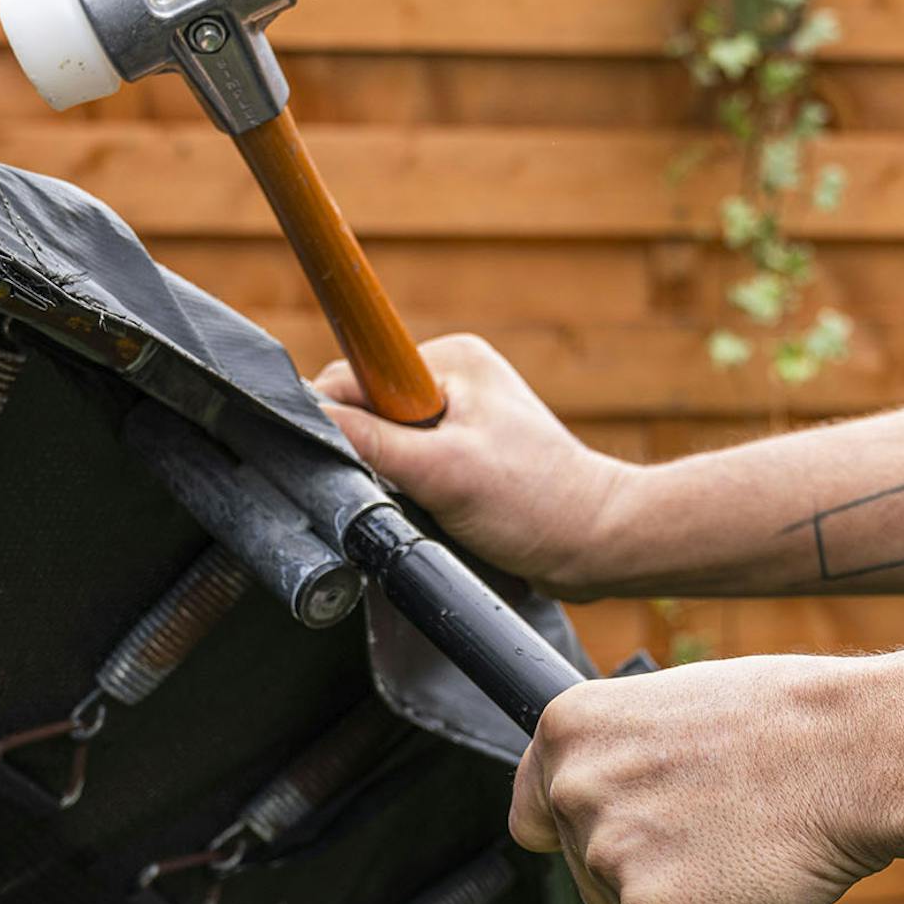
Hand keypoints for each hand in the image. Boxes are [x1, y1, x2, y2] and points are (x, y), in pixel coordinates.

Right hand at [314, 335, 635, 598]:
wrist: (594, 544)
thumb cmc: (535, 504)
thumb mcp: (441, 471)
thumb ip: (371, 440)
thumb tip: (308, 415)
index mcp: (451, 358)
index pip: (357, 375)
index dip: (339, 418)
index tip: (350, 461)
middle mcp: (455, 377)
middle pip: (368, 410)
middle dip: (372, 453)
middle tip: (410, 490)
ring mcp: (462, 414)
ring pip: (386, 442)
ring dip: (394, 476)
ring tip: (434, 503)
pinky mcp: (466, 450)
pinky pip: (411, 463)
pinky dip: (412, 489)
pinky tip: (440, 510)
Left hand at [509, 659, 891, 903]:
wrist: (859, 750)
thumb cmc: (790, 719)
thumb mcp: (676, 705)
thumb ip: (626, 751)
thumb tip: (613, 789)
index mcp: (569, 728)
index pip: (532, 811)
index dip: (575, 832)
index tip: (612, 838)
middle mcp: (573, 789)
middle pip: (587, 871)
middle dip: (647, 867)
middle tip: (721, 831)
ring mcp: (608, 854)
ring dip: (690, 902)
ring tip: (749, 847)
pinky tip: (763, 886)